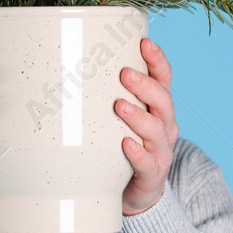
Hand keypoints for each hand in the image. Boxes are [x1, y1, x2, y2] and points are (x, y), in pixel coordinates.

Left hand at [115, 38, 178, 215]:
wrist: (137, 190)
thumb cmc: (123, 143)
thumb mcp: (120, 116)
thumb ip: (107, 93)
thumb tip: (68, 61)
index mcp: (157, 106)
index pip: (163, 78)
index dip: (157, 60)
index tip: (144, 42)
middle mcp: (164, 125)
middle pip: (163, 100)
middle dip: (145, 85)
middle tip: (125, 74)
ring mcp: (160, 150)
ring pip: (157, 130)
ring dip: (139, 116)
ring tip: (120, 105)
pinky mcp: (152, 174)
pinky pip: (147, 162)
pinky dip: (137, 152)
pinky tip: (126, 144)